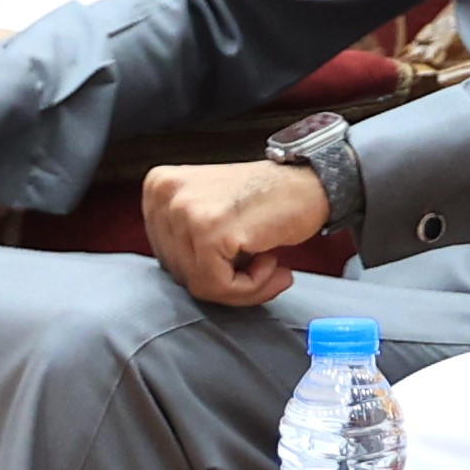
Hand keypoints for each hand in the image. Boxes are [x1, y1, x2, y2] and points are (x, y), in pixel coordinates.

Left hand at [142, 158, 331, 307]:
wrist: (311, 182)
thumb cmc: (267, 199)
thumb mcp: (208, 208)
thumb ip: (183, 238)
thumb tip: (181, 280)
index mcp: (157, 187)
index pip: (166, 256)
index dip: (207, 269)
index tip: (238, 263)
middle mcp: (164, 194)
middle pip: (180, 273)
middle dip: (225, 281)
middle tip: (262, 268)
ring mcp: (185, 211)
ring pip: (199, 284)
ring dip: (242, 286)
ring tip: (270, 264)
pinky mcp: (209, 230)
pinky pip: (219, 286)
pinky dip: (252, 287)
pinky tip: (272, 263)